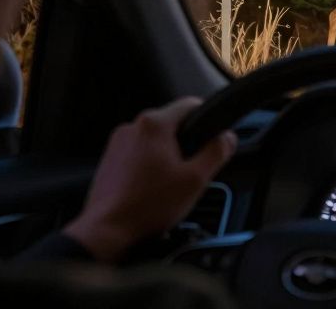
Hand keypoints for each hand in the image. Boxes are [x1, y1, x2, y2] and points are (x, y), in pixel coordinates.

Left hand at [63, 97, 236, 261]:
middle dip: (186, 144)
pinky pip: (137, 155)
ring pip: (154, 141)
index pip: (190, 104)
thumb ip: (216, 152)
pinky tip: (151, 190)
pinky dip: (148, 167)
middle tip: (191, 172)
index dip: (208, 118)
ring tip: (168, 186)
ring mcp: (117, 144)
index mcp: (154, 125)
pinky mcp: (109, 160)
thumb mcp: (195, 179)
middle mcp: (132, 127)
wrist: (107, 231)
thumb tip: (227, 138)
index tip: (214, 136)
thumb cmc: (147, 206)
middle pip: (172, 124)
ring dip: (166, 157)